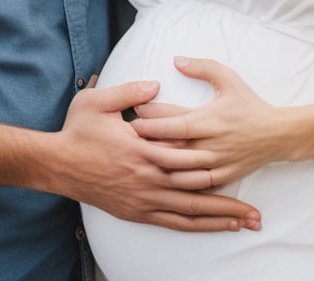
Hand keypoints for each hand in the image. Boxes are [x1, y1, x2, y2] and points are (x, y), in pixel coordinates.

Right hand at [49, 79, 261, 232]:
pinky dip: (196, 226)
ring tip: (246, 224)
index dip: (215, 158)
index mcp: (142, 149)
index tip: (242, 159)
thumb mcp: (98, 101)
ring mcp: (143, 199)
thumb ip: (130, 90)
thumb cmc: (77, 131)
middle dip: (230, 202)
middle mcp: (147, 178)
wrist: (55, 164)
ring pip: (189, 212)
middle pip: (197, 191)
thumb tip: (156, 84)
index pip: (186, 155)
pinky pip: (172, 223)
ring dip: (219, 219)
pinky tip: (212, 228)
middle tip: (258, 211)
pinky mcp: (136, 212)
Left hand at [132, 57, 286, 186]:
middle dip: (146, 143)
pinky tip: (163, 172)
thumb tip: (176, 60)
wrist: (277, 134)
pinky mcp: (221, 178)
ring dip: (157, 164)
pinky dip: (176, 180)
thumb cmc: (249, 104)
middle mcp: (210, 145)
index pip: (171, 123)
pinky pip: (193, 185)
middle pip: (169, 150)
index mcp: (208, 120)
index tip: (133, 113)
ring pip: (177, 172)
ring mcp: (215, 165)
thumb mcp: (228, 78)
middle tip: (129, 136)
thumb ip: (202, 67)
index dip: (149, 120)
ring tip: (140, 154)